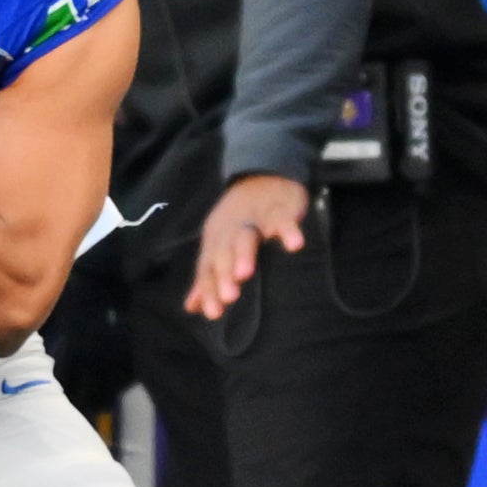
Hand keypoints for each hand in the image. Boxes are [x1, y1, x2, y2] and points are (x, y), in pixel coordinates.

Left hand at [186, 174, 308, 319]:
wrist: (262, 173)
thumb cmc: (240, 219)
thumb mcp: (219, 244)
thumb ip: (208, 276)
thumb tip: (192, 307)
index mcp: (216, 240)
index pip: (209, 266)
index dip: (209, 288)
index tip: (214, 313)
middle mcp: (231, 230)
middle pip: (224, 253)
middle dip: (224, 274)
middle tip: (228, 296)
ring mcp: (255, 218)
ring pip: (247, 236)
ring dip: (244, 254)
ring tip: (244, 274)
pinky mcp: (280, 208)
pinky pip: (283, 219)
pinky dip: (288, 230)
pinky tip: (294, 245)